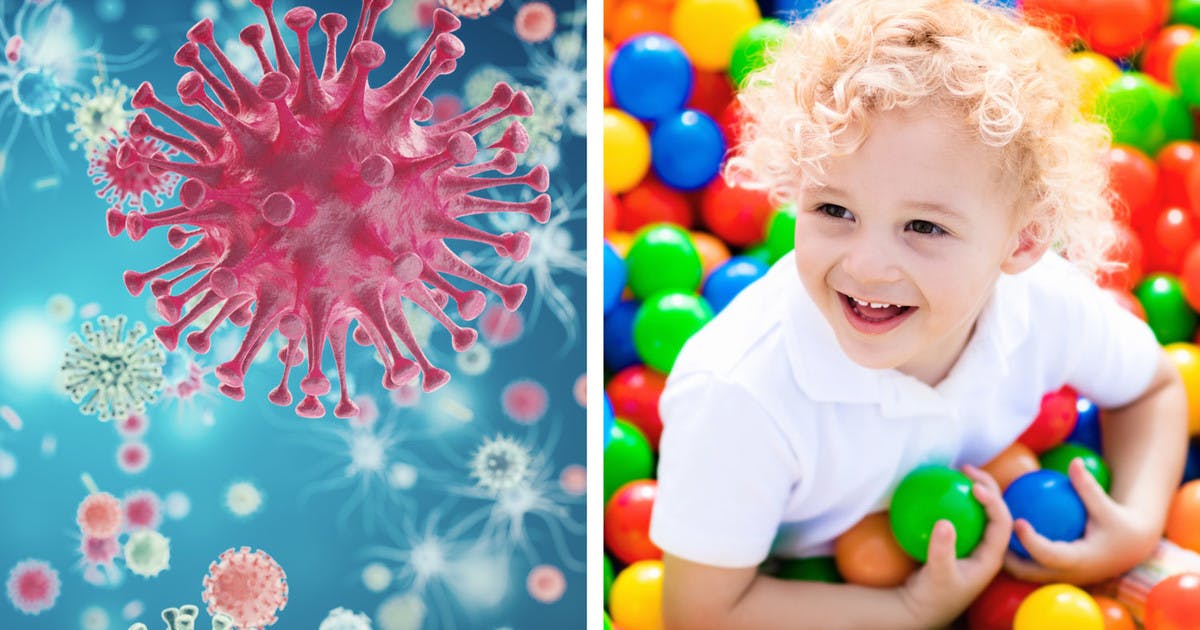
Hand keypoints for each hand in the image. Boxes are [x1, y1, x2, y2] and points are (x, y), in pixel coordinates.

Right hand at [897, 466, 1013, 628]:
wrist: (921, 609)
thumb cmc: (933, 596)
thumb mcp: (938, 574)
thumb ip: (942, 550)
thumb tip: (943, 522)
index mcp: (991, 556)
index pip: (1002, 522)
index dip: (993, 500)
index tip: (973, 485)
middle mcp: (986, 548)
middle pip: (995, 511)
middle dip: (986, 487)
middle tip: (965, 469)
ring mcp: (973, 545)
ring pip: (980, 511)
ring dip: (971, 490)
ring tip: (957, 473)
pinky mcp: (958, 542)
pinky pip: (961, 515)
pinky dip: (954, 501)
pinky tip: (939, 489)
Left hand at [1004, 458, 1159, 584]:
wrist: (1130, 548)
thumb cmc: (1119, 525)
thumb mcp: (1107, 508)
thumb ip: (1088, 488)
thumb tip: (1074, 462)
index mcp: (1078, 561)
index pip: (1050, 555)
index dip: (1031, 542)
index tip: (1018, 522)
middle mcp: (1064, 575)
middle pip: (1025, 571)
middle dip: (1004, 554)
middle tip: (989, 526)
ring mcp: (1057, 577)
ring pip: (1021, 571)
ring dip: (1003, 553)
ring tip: (985, 527)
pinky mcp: (1053, 573)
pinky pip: (1026, 565)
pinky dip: (1012, 551)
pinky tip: (997, 527)